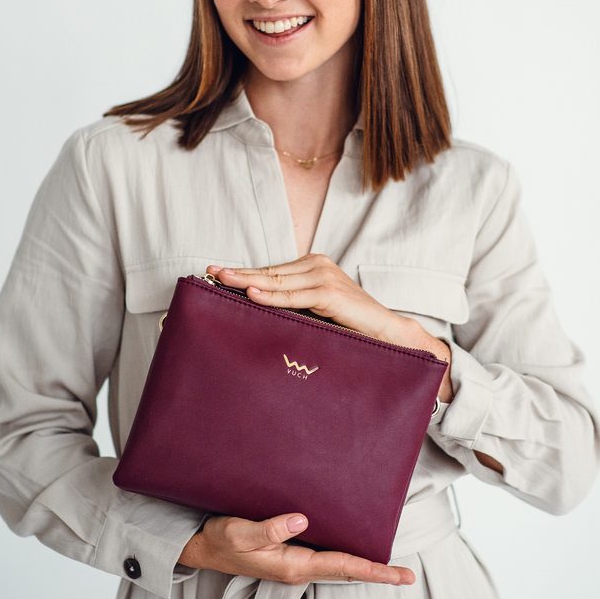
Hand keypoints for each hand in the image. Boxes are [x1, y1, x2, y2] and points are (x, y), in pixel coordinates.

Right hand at [177, 511, 415, 585]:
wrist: (203, 546)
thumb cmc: (221, 539)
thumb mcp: (241, 531)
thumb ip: (270, 527)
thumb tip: (302, 519)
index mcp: (293, 565)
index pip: (342, 567)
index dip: (373, 570)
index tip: (400, 576)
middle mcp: (299, 567)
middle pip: (347, 571)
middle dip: (377, 574)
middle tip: (407, 576)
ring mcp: (295, 563)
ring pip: (338, 566)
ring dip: (363, 566)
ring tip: (389, 565)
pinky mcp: (289, 554)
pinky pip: (326, 557)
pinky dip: (345, 557)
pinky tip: (352, 548)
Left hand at [206, 254, 452, 400]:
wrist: (388, 333)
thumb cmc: (352, 326)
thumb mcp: (317, 311)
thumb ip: (293, 305)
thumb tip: (257, 309)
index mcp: (313, 266)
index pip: (271, 270)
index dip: (244, 272)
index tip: (217, 272)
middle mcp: (317, 265)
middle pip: (269, 272)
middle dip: (239, 273)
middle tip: (211, 272)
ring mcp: (323, 276)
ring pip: (277, 281)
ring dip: (247, 281)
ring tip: (223, 280)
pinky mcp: (330, 293)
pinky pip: (293, 296)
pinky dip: (271, 296)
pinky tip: (251, 294)